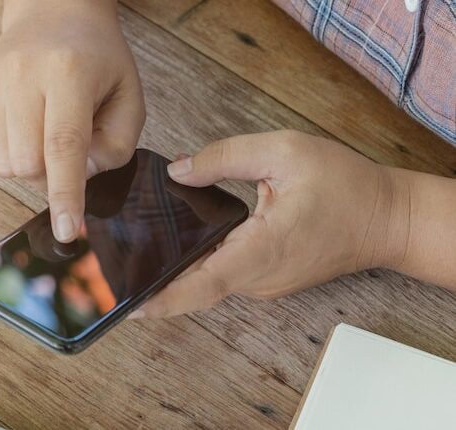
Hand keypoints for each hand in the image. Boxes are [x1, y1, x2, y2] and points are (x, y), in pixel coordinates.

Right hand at [0, 0, 144, 241]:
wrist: (54, 13)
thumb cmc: (97, 61)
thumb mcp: (127, 98)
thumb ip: (115, 146)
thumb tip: (78, 178)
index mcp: (68, 72)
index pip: (63, 146)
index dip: (65, 195)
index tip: (67, 231)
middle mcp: (20, 73)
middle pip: (26, 164)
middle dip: (48, 174)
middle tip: (63, 148)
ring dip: (24, 164)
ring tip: (40, 131)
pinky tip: (17, 125)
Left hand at [132, 130, 410, 318]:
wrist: (387, 218)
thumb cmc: (345, 185)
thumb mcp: (284, 152)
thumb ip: (224, 158)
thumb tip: (178, 171)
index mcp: (261, 250)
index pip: (202, 284)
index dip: (162, 299)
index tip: (128, 307)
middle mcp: (258, 277)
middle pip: (195, 288)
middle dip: (153, 285)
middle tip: (110, 273)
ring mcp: (263, 283)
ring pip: (208, 283)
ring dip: (172, 276)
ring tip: (130, 259)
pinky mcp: (267, 278)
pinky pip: (223, 276)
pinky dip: (196, 267)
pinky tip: (172, 248)